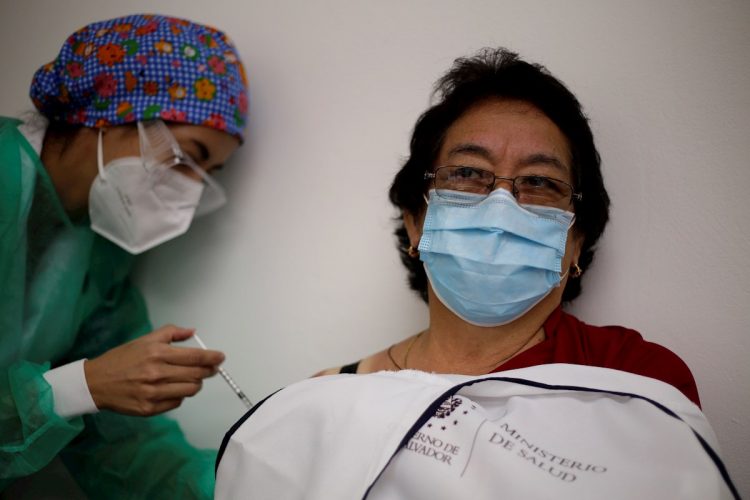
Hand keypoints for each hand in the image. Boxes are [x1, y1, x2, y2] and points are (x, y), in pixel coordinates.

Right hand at [84, 325, 224, 415]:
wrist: (95, 382)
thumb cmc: (122, 359)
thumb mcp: (145, 340)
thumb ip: (171, 333)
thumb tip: (192, 331)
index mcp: (157, 354)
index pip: (195, 357)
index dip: (212, 358)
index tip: (220, 357)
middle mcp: (156, 374)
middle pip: (196, 375)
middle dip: (209, 371)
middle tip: (212, 368)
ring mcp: (153, 393)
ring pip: (190, 390)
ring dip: (196, 384)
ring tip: (192, 378)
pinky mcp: (149, 409)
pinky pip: (176, 402)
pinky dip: (180, 395)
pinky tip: (174, 388)